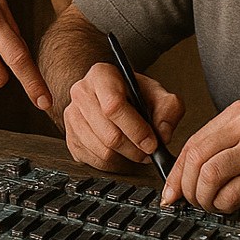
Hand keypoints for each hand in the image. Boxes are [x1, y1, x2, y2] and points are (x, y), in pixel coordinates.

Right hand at [63, 61, 184, 170]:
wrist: (109, 95)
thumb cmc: (132, 93)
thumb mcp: (157, 93)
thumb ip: (169, 109)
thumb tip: (163, 134)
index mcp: (101, 75)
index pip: (114, 106)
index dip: (136, 129)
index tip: (152, 143)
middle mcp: (81, 93)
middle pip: (109, 134)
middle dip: (135, 149)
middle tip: (149, 151)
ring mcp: (72, 117)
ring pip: (103, 151)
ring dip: (126, 158)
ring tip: (138, 151)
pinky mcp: (70, 138)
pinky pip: (95, 162)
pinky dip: (114, 164)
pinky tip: (122, 152)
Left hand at [161, 101, 239, 211]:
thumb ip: (220, 144)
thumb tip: (183, 174)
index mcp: (238, 114)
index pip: (193, 142)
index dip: (177, 172)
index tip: (172, 190)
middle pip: (198, 159)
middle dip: (188, 187)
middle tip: (192, 201)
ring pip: (210, 176)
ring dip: (204, 198)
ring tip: (211, 204)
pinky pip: (232, 194)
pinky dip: (224, 205)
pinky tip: (229, 205)